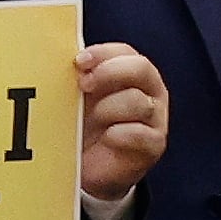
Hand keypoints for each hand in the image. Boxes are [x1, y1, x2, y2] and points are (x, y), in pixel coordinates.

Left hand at [75, 42, 169, 199]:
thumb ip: (78, 77)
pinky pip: (140, 133)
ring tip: (90, 122)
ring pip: (138, 101)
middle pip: (141, 68)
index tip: (78, 61)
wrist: (90, 167)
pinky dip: (118, 135)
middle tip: (83, 84)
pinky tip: (105, 139)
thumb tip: (64, 60)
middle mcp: (149, 91)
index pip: (124, 52)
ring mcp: (156, 118)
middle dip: (109, 72)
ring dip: (107, 109)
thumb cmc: (85, 126)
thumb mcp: (78, 97)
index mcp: (132, 73)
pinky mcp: (154, 145)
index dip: (102, 53)